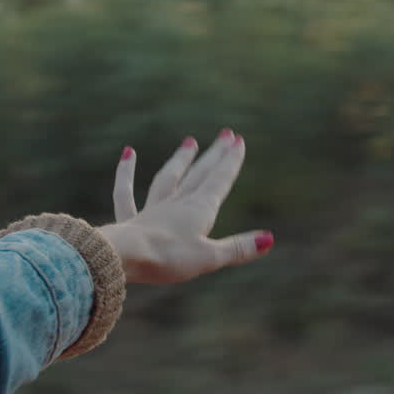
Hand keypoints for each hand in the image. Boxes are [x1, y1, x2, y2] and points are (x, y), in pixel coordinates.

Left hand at [99, 128, 273, 284]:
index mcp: (200, 211)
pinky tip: (129, 153)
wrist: (124, 257)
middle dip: (214, 156)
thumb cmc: (169, 258)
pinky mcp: (130, 220)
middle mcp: (178, 205)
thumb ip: (238, 248)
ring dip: (180, 160)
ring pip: (168, 179)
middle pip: (199, 175)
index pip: (218, 182)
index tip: (239, 140)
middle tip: (226, 134)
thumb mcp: (209, 257)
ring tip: (190, 142)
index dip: (230, 162)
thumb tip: (269, 238)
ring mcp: (153, 210)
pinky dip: (126, 173)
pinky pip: (125, 193)